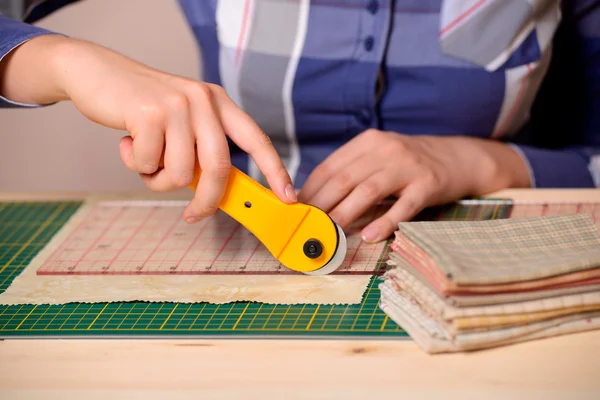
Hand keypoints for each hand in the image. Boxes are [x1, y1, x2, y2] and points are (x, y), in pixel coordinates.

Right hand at [0, 35, 295, 221]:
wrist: (97, 73)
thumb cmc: (143, 108)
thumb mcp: (183, 122)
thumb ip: (201, 151)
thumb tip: (218, 193)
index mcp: (219, 103)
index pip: (256, 139)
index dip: (275, 171)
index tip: (289, 197)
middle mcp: (203, 100)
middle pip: (218, 169)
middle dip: (206, 201)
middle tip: (192, 215)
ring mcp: (177, 105)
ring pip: (178, 173)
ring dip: (157, 178)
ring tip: (145, 156)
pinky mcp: (148, 113)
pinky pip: (148, 165)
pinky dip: (135, 164)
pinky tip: (127, 142)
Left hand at [298, 129, 529, 241]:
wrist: (457, 157)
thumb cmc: (408, 163)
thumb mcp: (378, 158)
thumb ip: (351, 173)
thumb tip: (315, 201)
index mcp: (367, 142)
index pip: (329, 167)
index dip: (309, 190)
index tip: (296, 211)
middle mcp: (385, 150)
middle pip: (344, 179)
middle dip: (321, 205)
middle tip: (306, 226)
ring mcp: (407, 166)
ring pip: (368, 191)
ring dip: (345, 214)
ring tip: (329, 233)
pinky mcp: (427, 184)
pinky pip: (402, 207)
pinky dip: (384, 222)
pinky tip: (369, 236)